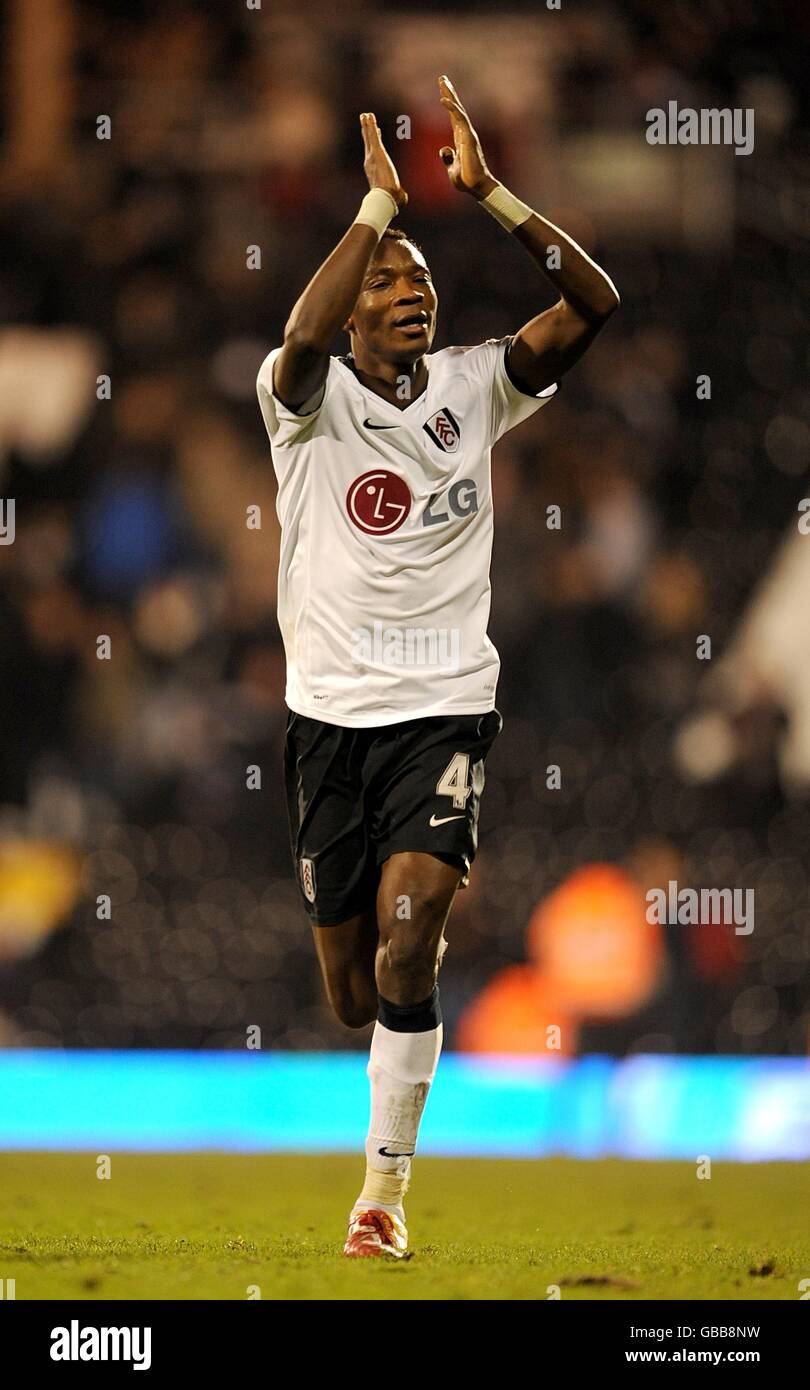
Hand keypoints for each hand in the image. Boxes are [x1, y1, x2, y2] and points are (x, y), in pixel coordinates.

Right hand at [360, 113, 407, 209]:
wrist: (384, 198)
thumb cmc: (390, 200)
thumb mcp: (396, 194)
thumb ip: (399, 194)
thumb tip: (403, 198)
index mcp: (375, 170)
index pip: (374, 152)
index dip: (374, 142)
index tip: (375, 134)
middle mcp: (370, 161)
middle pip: (368, 142)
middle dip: (367, 131)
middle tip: (365, 120)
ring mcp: (372, 156)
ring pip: (369, 137)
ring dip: (367, 125)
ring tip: (365, 115)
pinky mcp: (377, 152)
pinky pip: (372, 135)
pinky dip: (370, 125)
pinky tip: (368, 116)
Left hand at [437, 75, 496, 198]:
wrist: (476, 187)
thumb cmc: (467, 180)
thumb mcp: (452, 168)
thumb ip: (448, 158)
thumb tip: (444, 149)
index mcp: (461, 139)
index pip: (453, 117)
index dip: (448, 104)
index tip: (442, 92)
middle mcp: (466, 134)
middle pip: (456, 109)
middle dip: (449, 93)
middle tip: (442, 78)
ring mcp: (468, 134)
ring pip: (458, 110)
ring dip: (450, 95)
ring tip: (443, 82)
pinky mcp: (469, 138)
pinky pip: (459, 120)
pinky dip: (452, 109)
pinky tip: (443, 99)